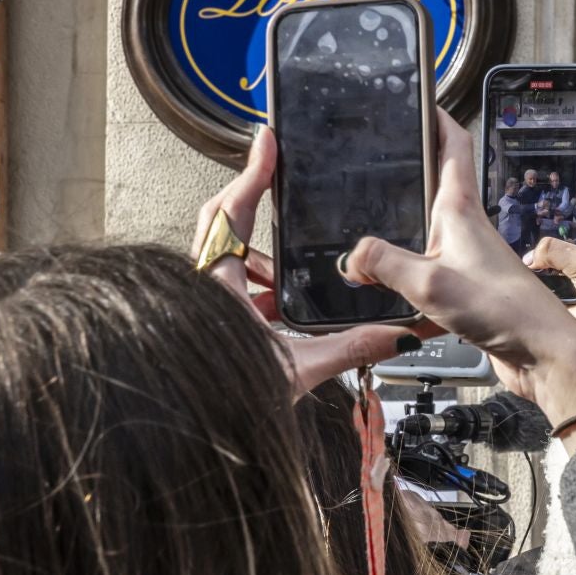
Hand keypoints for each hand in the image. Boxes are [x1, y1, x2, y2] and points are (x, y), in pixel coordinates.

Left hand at [191, 126, 432, 398]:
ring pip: (223, 255)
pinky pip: (224, 283)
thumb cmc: (220, 402)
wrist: (180, 430)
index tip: (268, 144)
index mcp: (216, 286)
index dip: (251, 173)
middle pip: (221, 221)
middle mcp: (198, 286)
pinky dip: (250, 282)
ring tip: (289, 265)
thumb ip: (349, 347)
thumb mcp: (296, 371)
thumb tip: (395, 332)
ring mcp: (194, 301)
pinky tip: (276, 303)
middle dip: (251, 200)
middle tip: (277, 178)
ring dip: (256, 253)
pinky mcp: (198, 318)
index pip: (231, 211)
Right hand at [341, 111, 575, 430]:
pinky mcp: (466, 291)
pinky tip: (383, 287)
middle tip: (380, 154)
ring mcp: (468, 260)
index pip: (453, 146)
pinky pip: (427, 271)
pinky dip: (403, 272)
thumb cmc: (505, 310)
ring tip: (369, 216)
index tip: (417, 98)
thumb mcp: (429, 282)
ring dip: (402, 223)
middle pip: (437, 184)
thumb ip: (383, 262)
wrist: (544, 354)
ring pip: (429, 230)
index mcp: (462, 210)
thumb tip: (351, 254)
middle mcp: (468, 229)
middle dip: (410, 167)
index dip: (436, 118)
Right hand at [528, 225, 575, 361]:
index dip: (555, 215)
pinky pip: (546, 287)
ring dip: (537, 267)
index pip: (573, 216)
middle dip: (540, 244)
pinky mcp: (567, 295)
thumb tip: (529, 256)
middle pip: (556, 242)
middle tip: (522, 242)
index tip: (532, 213)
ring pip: (548, 265)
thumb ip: (552, 249)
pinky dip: (538, 286)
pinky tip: (527, 282)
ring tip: (523, 263)